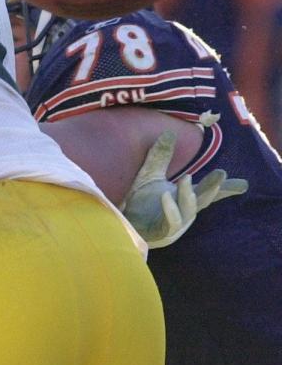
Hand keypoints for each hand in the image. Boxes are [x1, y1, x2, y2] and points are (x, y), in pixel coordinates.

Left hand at [122, 129, 248, 248]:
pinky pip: (169, 222)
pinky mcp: (160, 233)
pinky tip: (165, 196)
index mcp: (184, 199)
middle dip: (213, 188)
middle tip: (221, 174)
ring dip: (188, 195)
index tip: (243, 184)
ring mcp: (174, 224)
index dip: (224, 188)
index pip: (207, 192)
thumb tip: (170, 131)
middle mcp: (183, 212)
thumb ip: (160, 155)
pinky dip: (170, 210)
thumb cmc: (139, 200)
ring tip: (186, 178)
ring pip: (188, 210)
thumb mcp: (150, 174)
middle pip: (202, 200)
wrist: (121, 220)